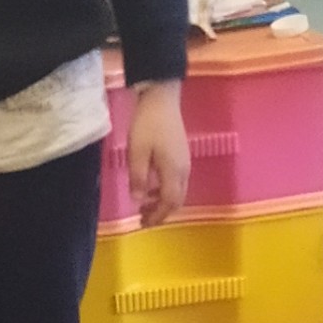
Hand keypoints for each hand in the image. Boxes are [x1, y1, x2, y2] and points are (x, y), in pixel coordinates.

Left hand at [124, 84, 192, 228]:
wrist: (162, 98)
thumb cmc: (148, 124)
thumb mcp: (137, 152)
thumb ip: (138, 177)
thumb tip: (138, 200)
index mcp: (173, 171)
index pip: (169, 202)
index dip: (157, 216)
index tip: (142, 224)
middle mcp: (183, 170)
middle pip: (177, 200)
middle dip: (161, 212)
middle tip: (143, 218)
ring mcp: (185, 162)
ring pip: (178, 191)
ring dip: (163, 202)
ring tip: (145, 204)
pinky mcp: (182, 155)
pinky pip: (177, 181)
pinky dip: (165, 190)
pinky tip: (152, 186)